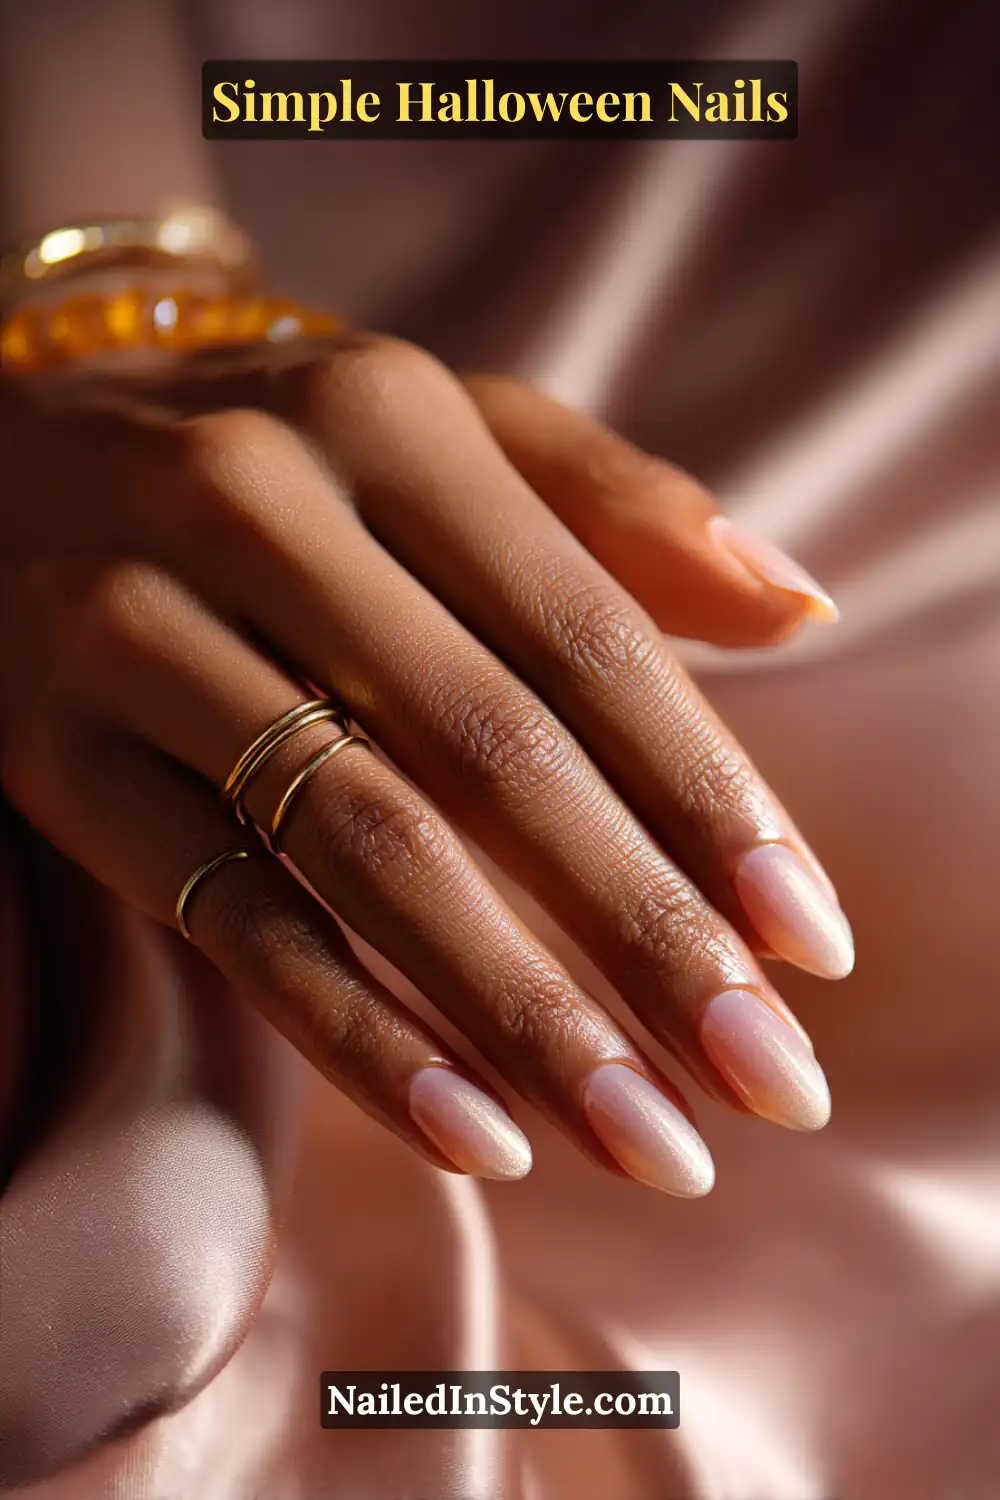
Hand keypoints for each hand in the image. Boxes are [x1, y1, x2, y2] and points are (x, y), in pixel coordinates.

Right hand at [0, 331, 851, 1196]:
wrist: (12, 448)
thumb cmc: (281, 457)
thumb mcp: (440, 432)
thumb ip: (619, 511)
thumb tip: (800, 610)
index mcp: (388, 418)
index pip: (588, 636)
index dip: (712, 798)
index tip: (811, 946)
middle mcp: (256, 503)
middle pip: (492, 751)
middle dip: (646, 934)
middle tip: (768, 1083)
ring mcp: (133, 624)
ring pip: (365, 846)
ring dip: (523, 1014)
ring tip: (648, 1138)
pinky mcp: (53, 749)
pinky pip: (229, 914)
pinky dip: (357, 1033)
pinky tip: (478, 1132)